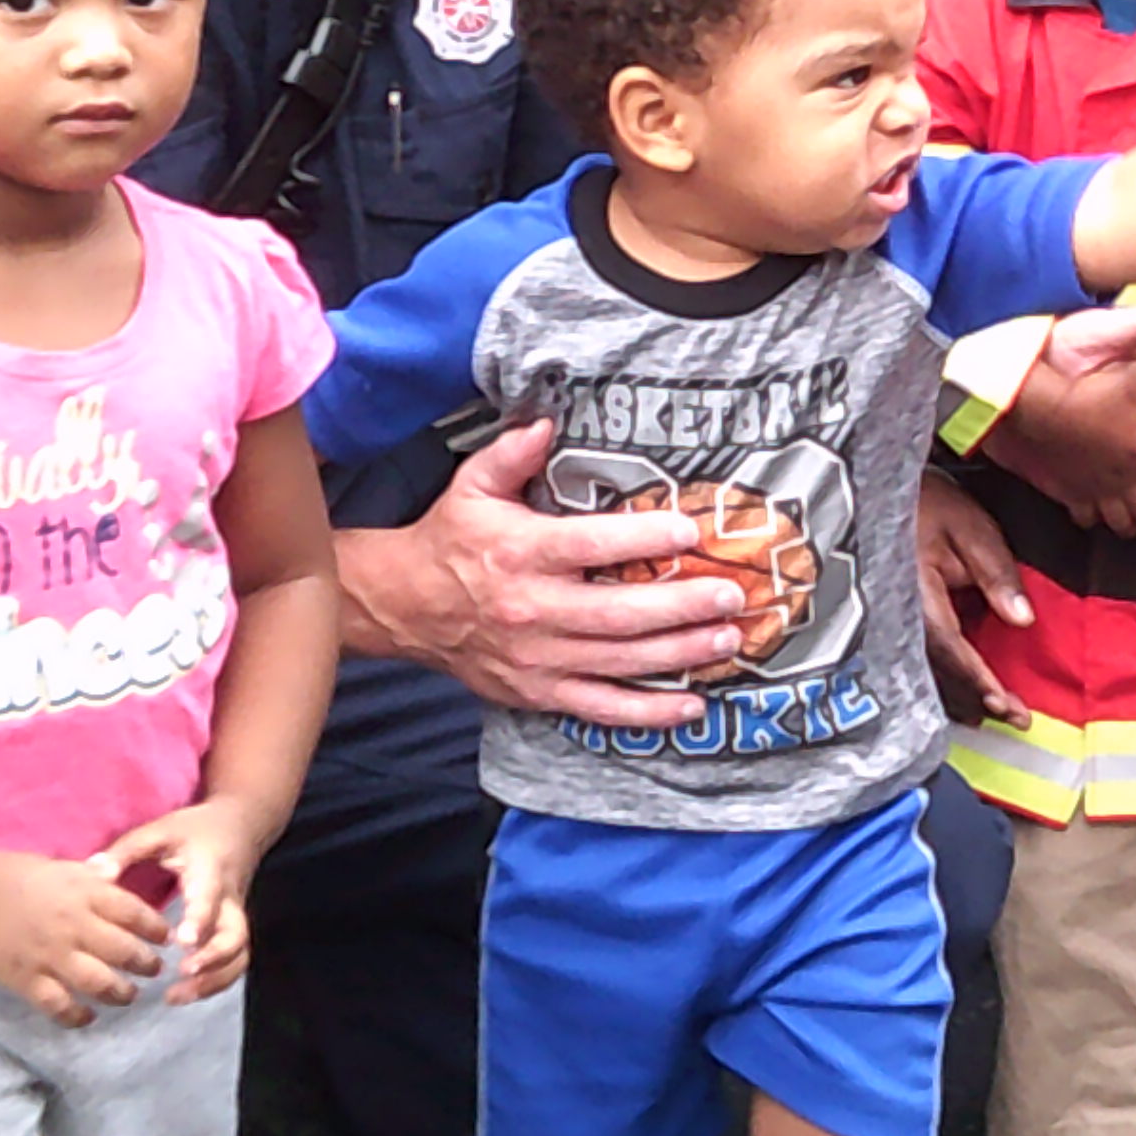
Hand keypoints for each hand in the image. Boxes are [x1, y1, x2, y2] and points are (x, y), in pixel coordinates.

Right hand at [0, 849, 167, 1027]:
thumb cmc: (5, 871)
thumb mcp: (57, 866)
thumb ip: (89, 878)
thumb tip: (116, 878)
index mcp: (83, 893)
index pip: (135, 913)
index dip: (156, 928)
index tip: (165, 938)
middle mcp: (74, 926)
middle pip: (126, 952)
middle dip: (147, 964)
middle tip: (153, 969)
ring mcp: (50, 956)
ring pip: (102, 984)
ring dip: (122, 993)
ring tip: (128, 995)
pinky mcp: (26, 980)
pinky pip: (61, 1006)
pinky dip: (79, 1016)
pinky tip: (87, 1015)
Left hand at [99, 796, 270, 1004]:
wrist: (239, 825)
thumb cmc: (194, 830)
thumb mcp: (159, 831)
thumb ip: (126, 851)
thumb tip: (93, 872)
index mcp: (209, 872)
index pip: (209, 899)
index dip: (199, 921)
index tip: (182, 943)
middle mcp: (228, 899)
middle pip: (235, 936)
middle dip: (212, 960)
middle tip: (181, 975)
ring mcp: (234, 917)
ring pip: (238, 955)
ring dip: (213, 980)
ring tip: (176, 997)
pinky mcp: (233, 929)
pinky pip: (234, 961)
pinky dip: (215, 982)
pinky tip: (185, 994)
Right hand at [357, 417, 747, 726]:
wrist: (404, 607)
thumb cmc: (451, 541)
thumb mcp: (472, 487)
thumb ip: (512, 453)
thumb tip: (546, 422)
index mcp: (521, 553)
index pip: (590, 546)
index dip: (642, 538)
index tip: (689, 530)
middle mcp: (532, 609)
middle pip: (618, 613)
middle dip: (682, 606)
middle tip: (731, 594)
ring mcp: (538, 659)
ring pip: (620, 662)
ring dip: (680, 653)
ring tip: (728, 638)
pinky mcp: (539, 693)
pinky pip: (601, 708)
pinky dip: (648, 714)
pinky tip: (692, 706)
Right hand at [914, 466, 1026, 723]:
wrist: (876, 485)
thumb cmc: (925, 500)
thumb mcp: (969, 526)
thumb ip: (996, 572)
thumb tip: (1023, 621)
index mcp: (917, 598)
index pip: (952, 652)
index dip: (980, 682)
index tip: (1008, 708)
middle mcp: (899, 617)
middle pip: (938, 672)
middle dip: (975, 698)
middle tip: (1013, 718)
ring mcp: (890, 618)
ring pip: (926, 670)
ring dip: (960, 693)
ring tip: (991, 712)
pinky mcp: (891, 614)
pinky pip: (918, 655)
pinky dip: (944, 675)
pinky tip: (961, 686)